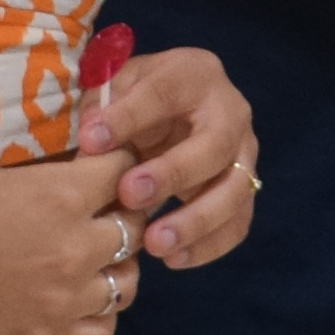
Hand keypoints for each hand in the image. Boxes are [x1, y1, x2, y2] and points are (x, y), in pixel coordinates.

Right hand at [0, 148, 147, 334]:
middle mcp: (74, 249)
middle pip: (134, 230)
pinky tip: (75, 302)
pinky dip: (96, 316)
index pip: (124, 174)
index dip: (120, 169)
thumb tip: (87, 180)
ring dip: (114, 269)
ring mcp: (65, 301)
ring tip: (88, 261)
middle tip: (102, 216)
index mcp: (61, 197)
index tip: (111, 171)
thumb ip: (51, 184)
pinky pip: (103, 332)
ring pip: (126, 283)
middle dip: (122, 217)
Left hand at [89, 47, 259, 270]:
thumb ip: (102, 110)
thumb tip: (92, 141)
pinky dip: (209, 246)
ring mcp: (244, 153)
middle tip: (130, 195)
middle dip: (173, 174)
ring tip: (155, 245)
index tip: (90, 141)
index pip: (164, 92)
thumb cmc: (134, 100)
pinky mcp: (244, 190)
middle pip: (214, 146)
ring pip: (234, 191)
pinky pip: (237, 223)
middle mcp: (231, 111)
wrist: (168, 113)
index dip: (128, 116)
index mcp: (194, 74)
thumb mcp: (114, 90)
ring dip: (196, 221)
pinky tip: (174, 260)